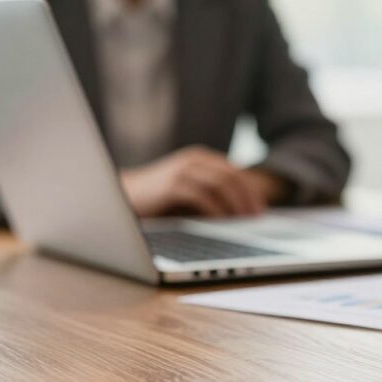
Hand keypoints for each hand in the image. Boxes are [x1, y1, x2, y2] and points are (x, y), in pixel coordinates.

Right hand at [120, 146, 269, 217]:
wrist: (120, 196)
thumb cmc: (159, 198)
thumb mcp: (188, 190)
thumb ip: (211, 193)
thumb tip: (241, 210)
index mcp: (200, 158)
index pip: (235, 172)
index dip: (251, 191)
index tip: (260, 210)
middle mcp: (193, 160)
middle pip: (232, 177)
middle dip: (248, 198)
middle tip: (257, 218)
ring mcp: (182, 171)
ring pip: (221, 185)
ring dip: (236, 205)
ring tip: (244, 222)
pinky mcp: (172, 186)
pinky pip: (203, 197)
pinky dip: (216, 210)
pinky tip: (222, 223)